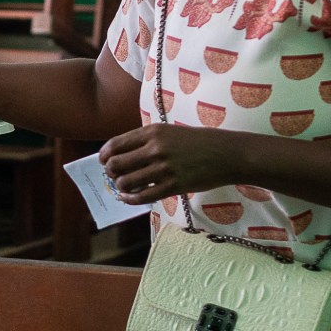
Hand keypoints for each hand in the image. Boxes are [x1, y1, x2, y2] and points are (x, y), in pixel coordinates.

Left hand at [99, 125, 243, 204]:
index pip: (116, 144)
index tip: (103, 161)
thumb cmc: (200, 142)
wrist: (228, 154)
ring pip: (126, 182)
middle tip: (115, 176)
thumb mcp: (171, 132)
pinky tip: (129, 198)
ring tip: (125, 187)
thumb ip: (148, 142)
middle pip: (116, 164)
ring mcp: (164, 168)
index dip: (104, 155)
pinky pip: (142, 196)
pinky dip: (131, 199)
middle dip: (111, 172)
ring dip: (121, 187)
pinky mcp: (173, 186)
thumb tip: (123, 157)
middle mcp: (155, 148)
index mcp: (153, 132)